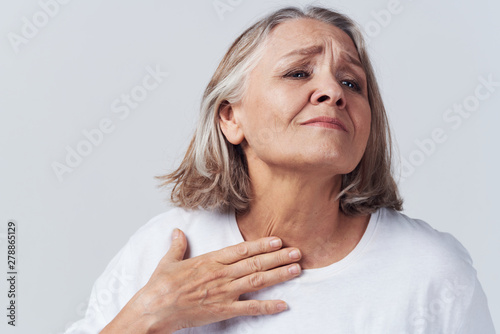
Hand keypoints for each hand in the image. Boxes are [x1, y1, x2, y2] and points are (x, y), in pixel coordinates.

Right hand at [104, 228, 301, 332]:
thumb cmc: (160, 286)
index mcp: (210, 260)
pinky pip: (249, 308)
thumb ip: (178, 245)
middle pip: (255, 263)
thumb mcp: (168, 261)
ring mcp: (224, 292)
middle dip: (278, 257)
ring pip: (257, 281)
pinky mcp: (222, 310)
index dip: (262, 244)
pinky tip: (283, 305)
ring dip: (278, 275)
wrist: (154, 309)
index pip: (242, 249)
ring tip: (296, 270)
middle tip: (297, 252)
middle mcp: (221, 274)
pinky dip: (267, 307)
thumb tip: (177, 231)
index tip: (278, 240)